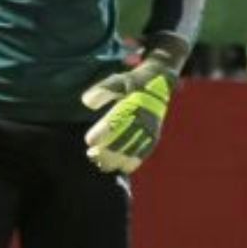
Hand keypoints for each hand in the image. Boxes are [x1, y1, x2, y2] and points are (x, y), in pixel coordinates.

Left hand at [80, 37, 187, 173]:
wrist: (160, 82)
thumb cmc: (133, 81)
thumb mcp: (117, 80)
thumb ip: (102, 90)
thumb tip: (86, 103)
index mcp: (133, 104)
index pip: (115, 122)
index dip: (101, 134)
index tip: (89, 141)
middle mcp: (143, 118)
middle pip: (122, 142)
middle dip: (105, 152)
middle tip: (91, 154)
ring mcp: (150, 129)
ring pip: (131, 151)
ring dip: (115, 160)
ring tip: (99, 163)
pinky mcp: (154, 136)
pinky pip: (143, 154)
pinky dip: (131, 163)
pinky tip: (118, 166)